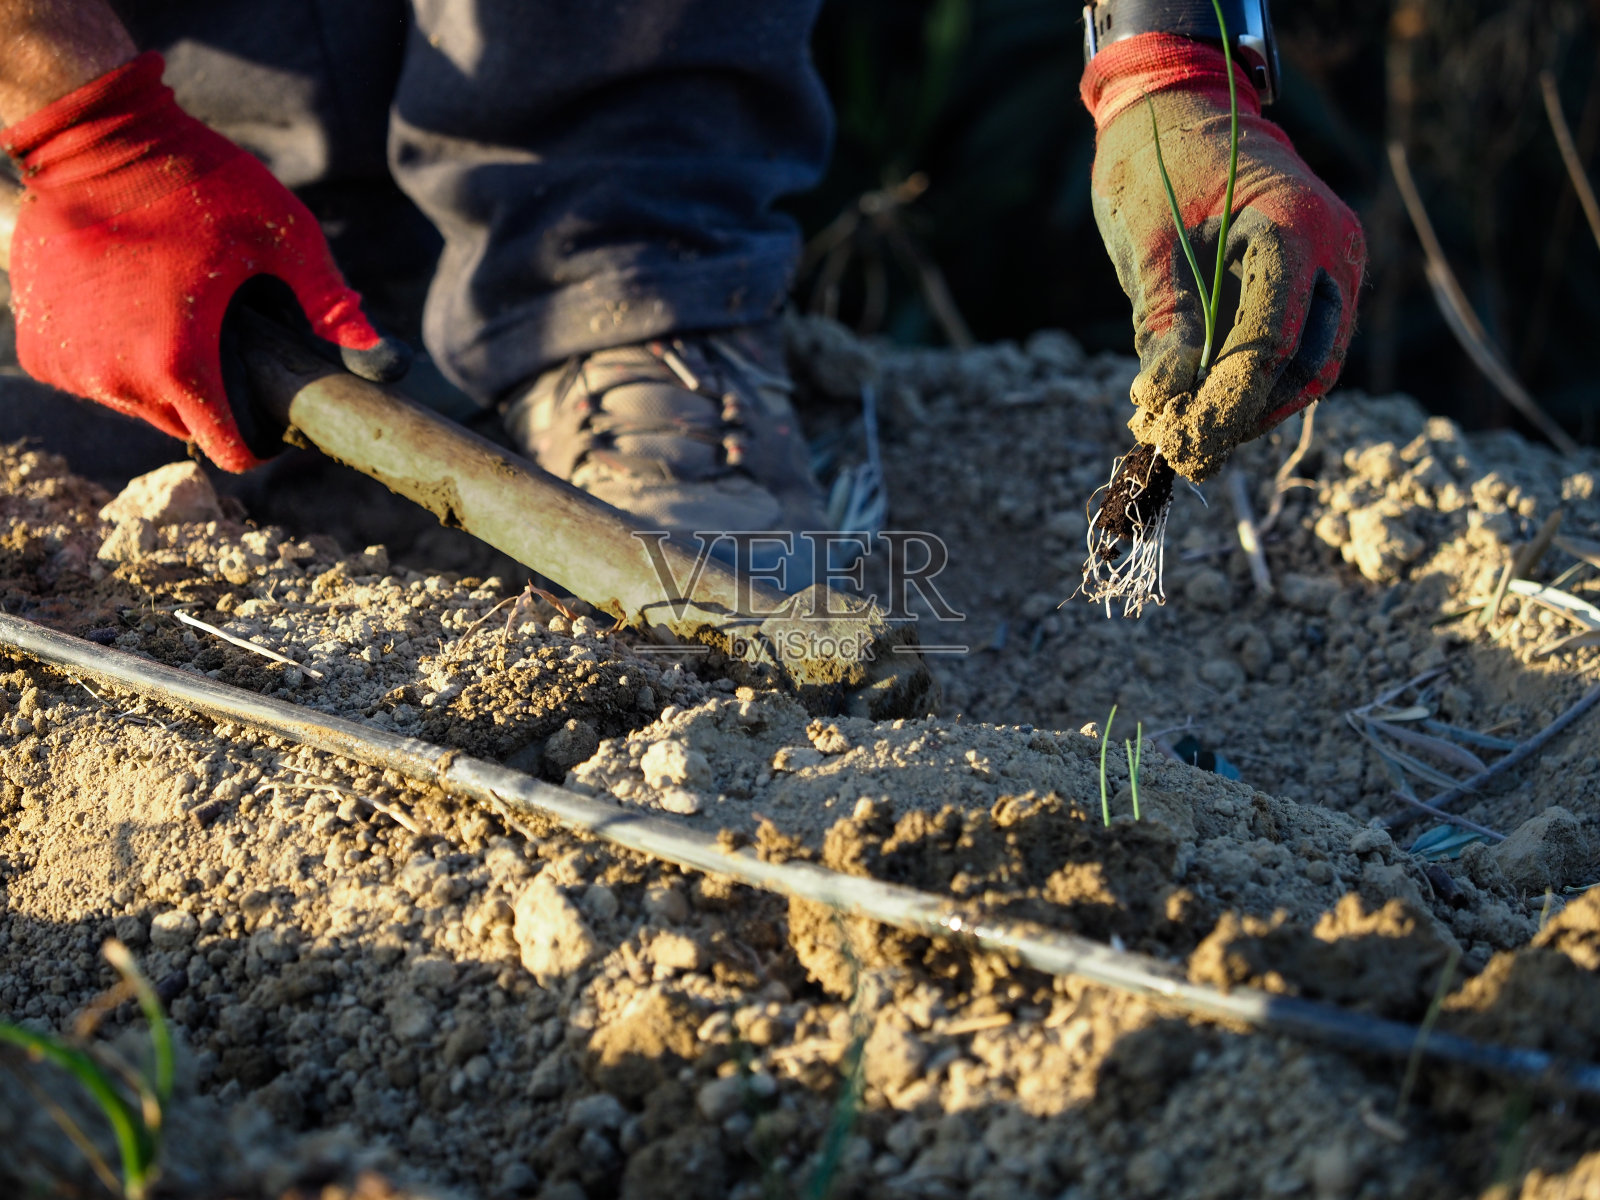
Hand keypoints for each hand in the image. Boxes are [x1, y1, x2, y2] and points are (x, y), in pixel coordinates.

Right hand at [1, 53, 406, 471]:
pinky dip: (115, 356)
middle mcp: (116, 377)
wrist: (93, 137)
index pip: (229, 451)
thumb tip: (391, 364)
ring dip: (162, 375)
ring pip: (137, 403)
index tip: (273, 412)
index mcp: (178, 364)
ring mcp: (69, 364)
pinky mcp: (37, 345)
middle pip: (185, 426)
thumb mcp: (286, 239)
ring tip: (181, 316)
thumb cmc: (197, 181)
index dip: (260, 439)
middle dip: (214, 398)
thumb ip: (334, 308)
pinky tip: (135, 311)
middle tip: (229, 344)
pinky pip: (92, 376)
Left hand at [1082, 34, 1365, 482]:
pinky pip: (1298, 347)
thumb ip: (1163, 321)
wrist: (1184, 113)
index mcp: (1297, 226)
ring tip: (1181, 431)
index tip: (1184, 442)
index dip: (1230, 401)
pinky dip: (1252, 381)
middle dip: (1246, 413)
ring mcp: (1337, 266)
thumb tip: (1167, 400)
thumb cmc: (1161, 168)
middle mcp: (1335, 249)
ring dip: (1250, 406)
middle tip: (1183, 449)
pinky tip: (1197, 402)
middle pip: (1308, 364)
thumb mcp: (1149, 245)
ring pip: (1311, 365)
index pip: (1274, 340)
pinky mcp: (1320, 282)